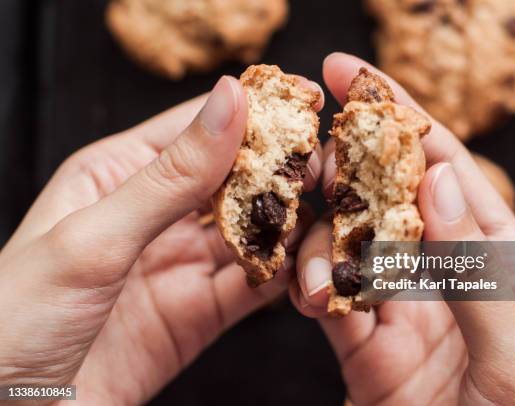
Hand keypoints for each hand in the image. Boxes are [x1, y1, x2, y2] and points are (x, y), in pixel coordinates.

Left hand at [0, 75, 323, 404]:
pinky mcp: (197, 314)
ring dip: (290, 227)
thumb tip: (229, 102)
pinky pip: (253, 287)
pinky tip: (307, 270)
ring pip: (252, 234)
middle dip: (282, 172)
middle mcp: (155, 215)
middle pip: (234, 181)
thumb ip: (171, 176)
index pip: (197, 130)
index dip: (253, 114)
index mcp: (118, 176)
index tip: (306, 104)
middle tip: (327, 169)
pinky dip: (284, 279)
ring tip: (329, 219)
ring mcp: (178, 265)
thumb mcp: (94, 237)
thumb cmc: (14, 319)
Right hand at [290, 53, 514, 404]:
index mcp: (503, 260)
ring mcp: (403, 306)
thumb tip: (438, 182)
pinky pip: (328, 298)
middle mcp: (448, 273)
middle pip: (388, 195)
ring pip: (347, 243)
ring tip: (316, 264)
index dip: (403, 117)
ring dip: (323, 241)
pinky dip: (310, 286)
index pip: (448, 171)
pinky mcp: (365, 344)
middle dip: (347, 166)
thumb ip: (480, 273)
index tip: (355, 74)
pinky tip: (307, 291)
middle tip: (309, 150)